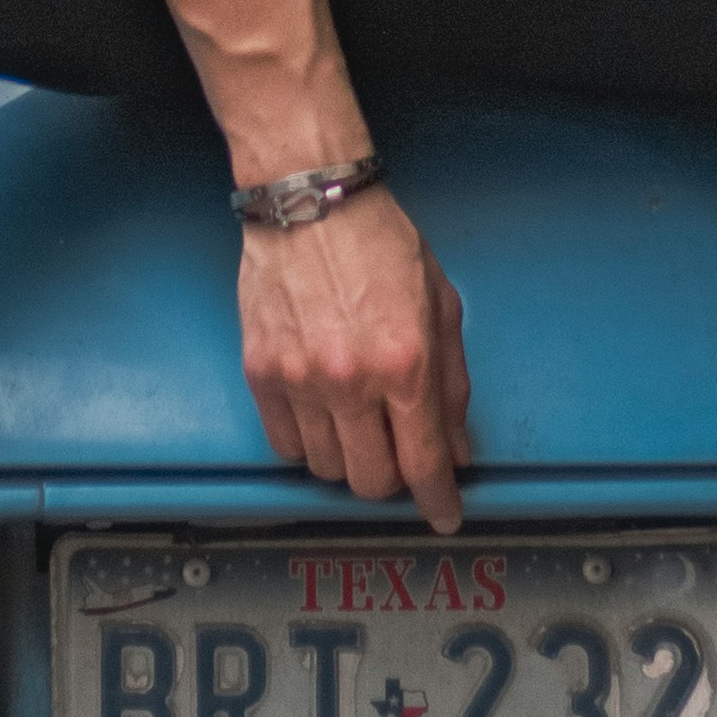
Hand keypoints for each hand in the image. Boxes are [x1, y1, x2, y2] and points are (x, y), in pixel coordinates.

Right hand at [238, 184, 473, 533]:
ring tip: (355, 420)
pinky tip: (321, 413)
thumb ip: (452, 383)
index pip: (424, 461)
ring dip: (348, 459)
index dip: (438, 500)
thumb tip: (456, 448)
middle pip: (372, 480)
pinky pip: (285, 445)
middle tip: (396, 452)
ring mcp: (300, 380)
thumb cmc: (379, 242)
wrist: (309, 201)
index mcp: (406, 361)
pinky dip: (307, 444)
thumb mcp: (440, 305)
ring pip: (327, 469)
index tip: (444, 515)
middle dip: (393, 478)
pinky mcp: (261, 373)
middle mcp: (352, 379)